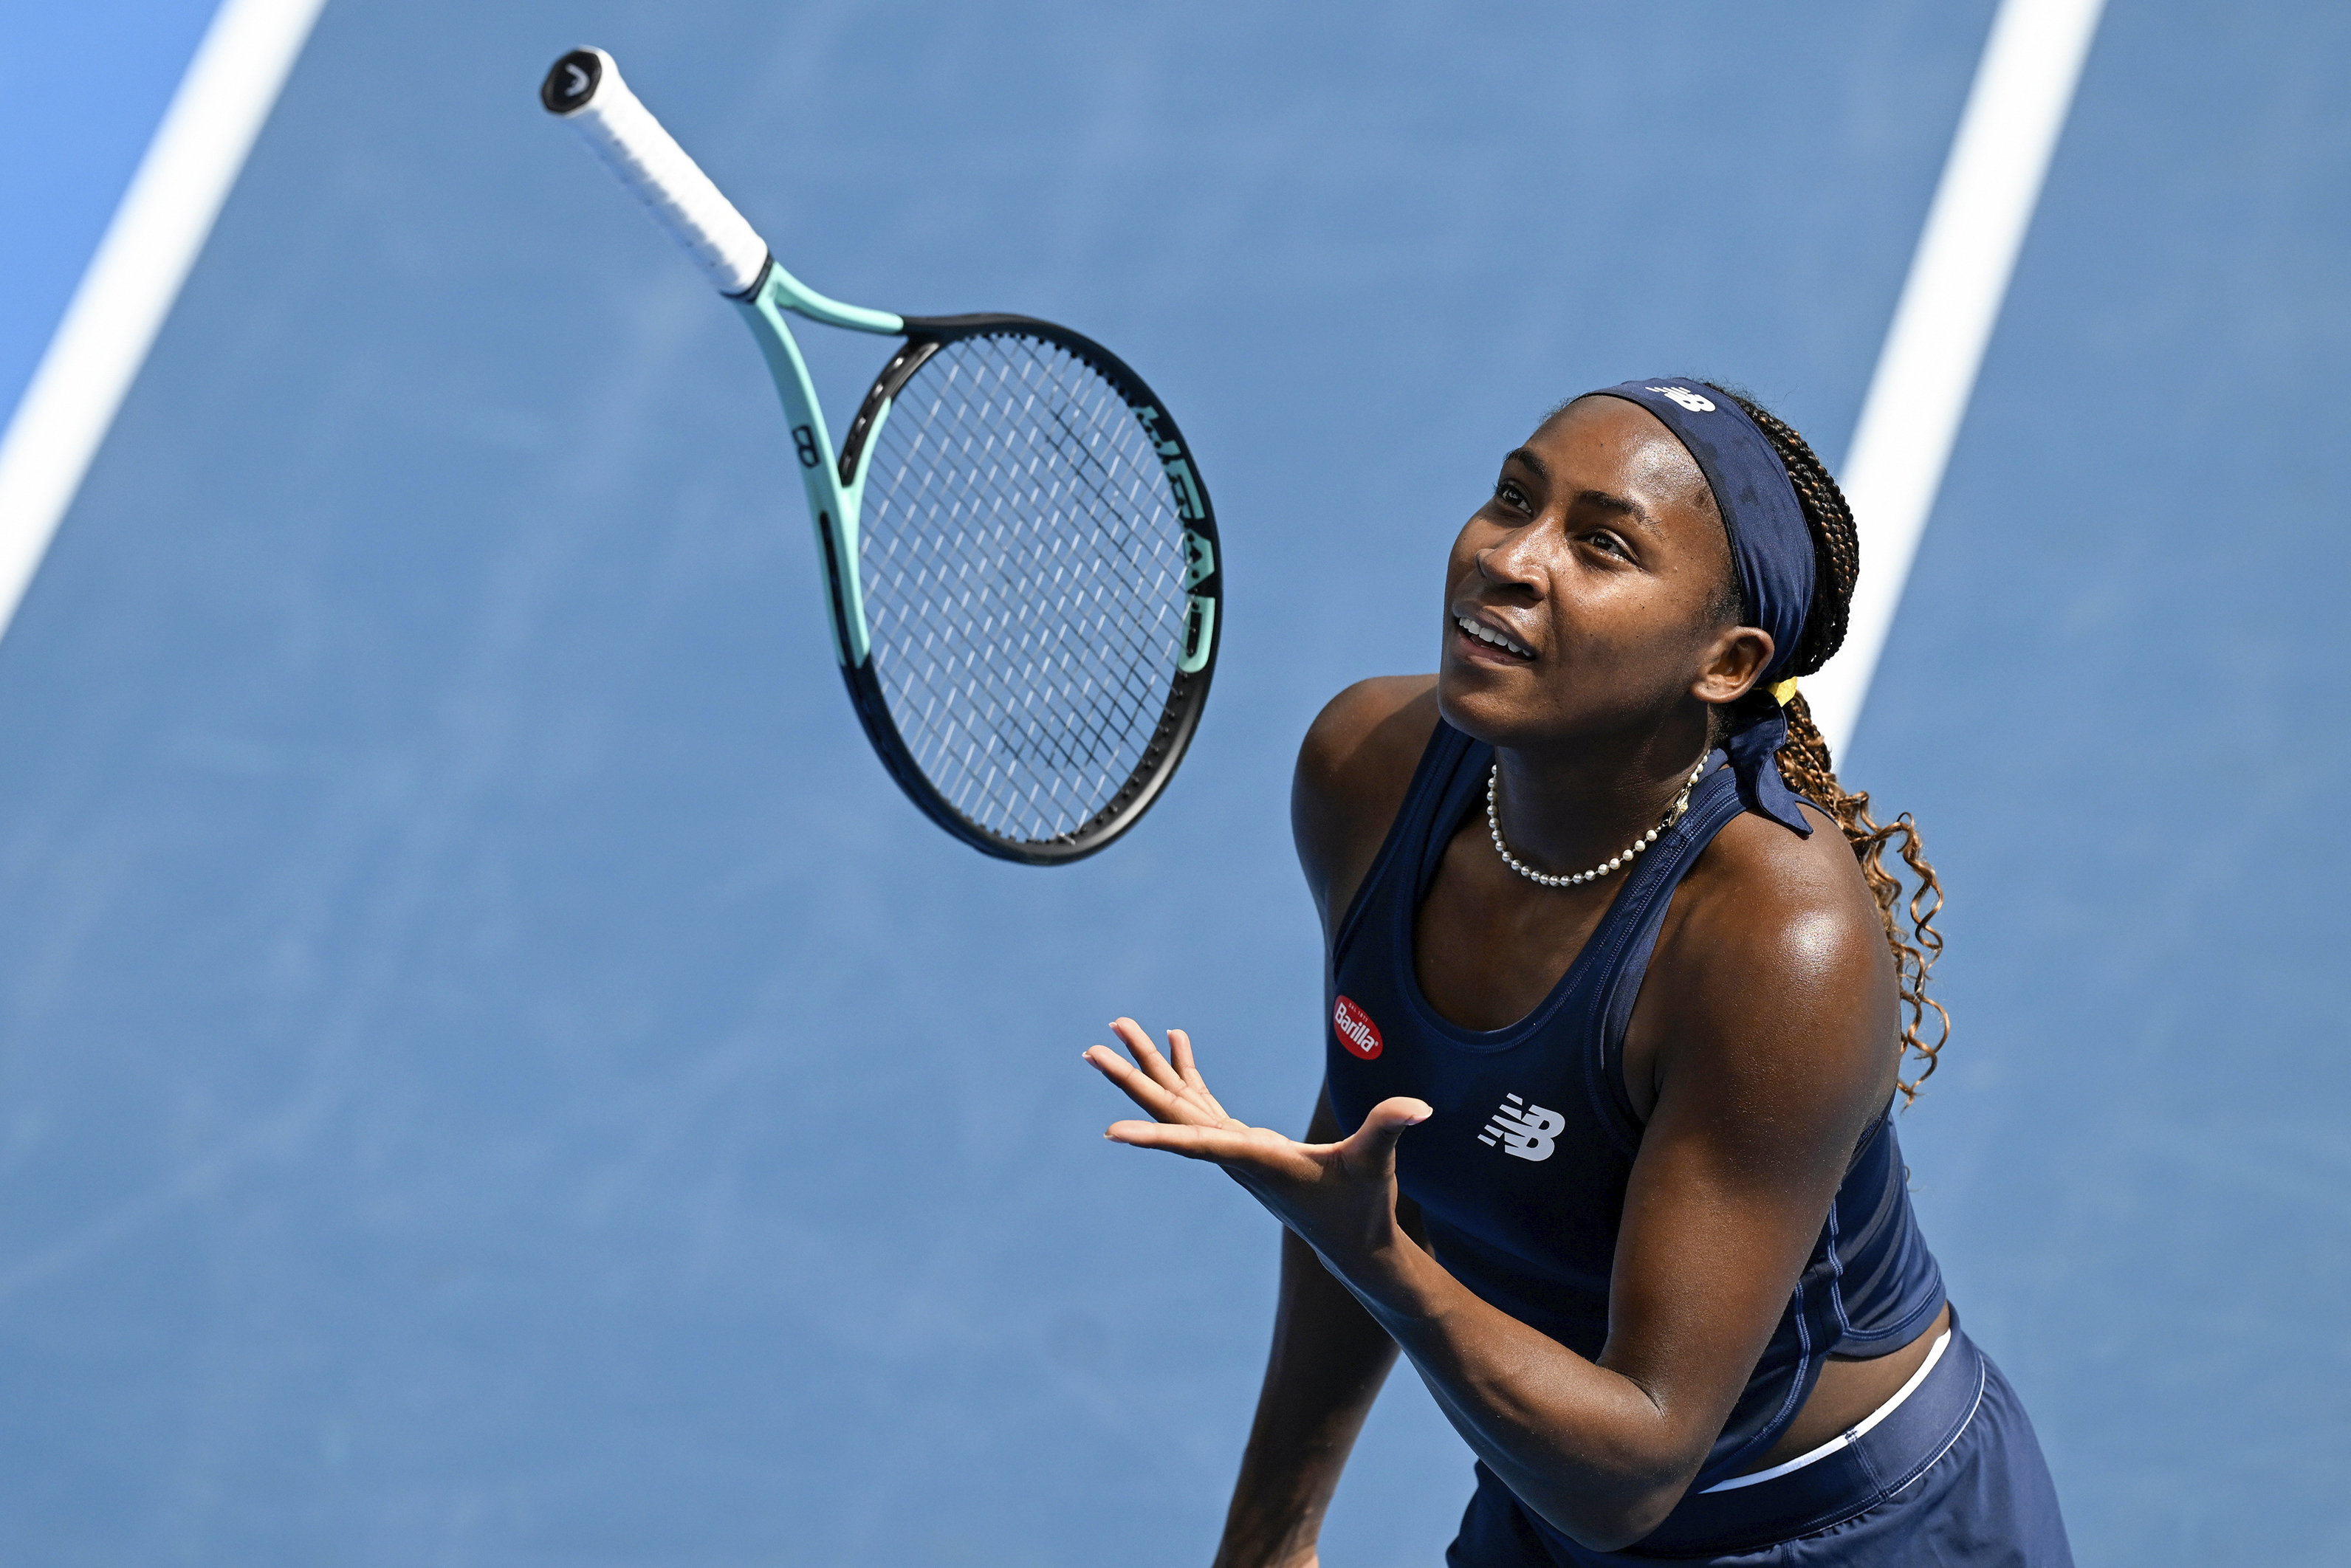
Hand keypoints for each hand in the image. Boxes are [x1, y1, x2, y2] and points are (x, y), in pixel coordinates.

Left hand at [1081, 1018, 1431, 1269]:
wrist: (1353, 1245)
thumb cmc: (1362, 1208)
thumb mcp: (1376, 1165)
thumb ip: (1389, 1130)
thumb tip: (1418, 1107)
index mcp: (1255, 1159)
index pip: (1196, 1143)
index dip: (1154, 1136)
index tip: (1110, 1133)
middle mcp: (1233, 1154)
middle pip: (1170, 1113)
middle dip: (1132, 1080)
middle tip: (1092, 1051)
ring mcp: (1233, 1148)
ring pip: (1179, 1102)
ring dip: (1150, 1066)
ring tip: (1119, 1028)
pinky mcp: (1243, 1142)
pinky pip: (1201, 1100)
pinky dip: (1185, 1071)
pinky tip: (1174, 1041)